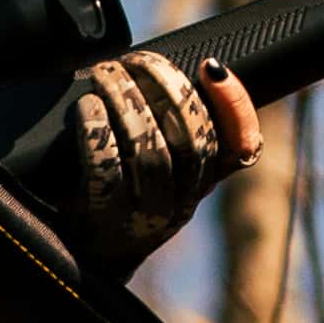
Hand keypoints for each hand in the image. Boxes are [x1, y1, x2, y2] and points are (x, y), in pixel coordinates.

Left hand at [51, 50, 266, 268]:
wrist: (82, 262)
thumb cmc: (120, 199)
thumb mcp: (161, 173)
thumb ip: (176, 133)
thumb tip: (178, 70)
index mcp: (201, 187)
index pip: (241, 150)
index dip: (235, 108)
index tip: (213, 68)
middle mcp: (181, 204)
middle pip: (193, 141)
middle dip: (169, 88)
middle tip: (137, 60)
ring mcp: (145, 216)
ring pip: (151, 151)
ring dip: (128, 101)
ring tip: (106, 73)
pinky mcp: (105, 219)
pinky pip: (107, 167)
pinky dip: (97, 128)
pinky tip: (89, 105)